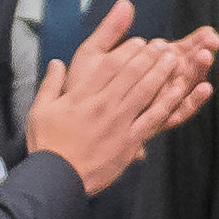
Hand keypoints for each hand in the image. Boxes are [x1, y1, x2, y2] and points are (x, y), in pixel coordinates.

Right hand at [25, 6, 217, 193]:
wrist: (58, 177)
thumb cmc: (47, 145)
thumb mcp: (40, 110)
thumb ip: (50, 84)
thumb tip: (57, 63)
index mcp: (82, 95)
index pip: (109, 64)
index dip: (127, 50)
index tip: (139, 41)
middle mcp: (103, 104)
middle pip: (131, 73)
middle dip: (149, 55)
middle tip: (161, 44)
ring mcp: (119, 122)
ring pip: (145, 91)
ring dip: (162, 72)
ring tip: (174, 58)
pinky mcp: (130, 141)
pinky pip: (153, 118)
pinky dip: (168, 102)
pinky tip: (179, 90)